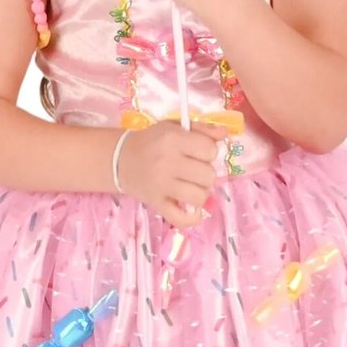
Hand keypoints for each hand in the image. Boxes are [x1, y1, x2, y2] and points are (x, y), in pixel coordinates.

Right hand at [117, 118, 231, 227]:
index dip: (209, 151)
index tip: (198, 152)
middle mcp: (168, 162)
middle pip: (208, 175)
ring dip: (200, 193)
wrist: (121, 159)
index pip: (210, 150)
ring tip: (191, 186)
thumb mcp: (175, 127)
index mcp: (173, 139)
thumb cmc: (152, 141)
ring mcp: (162, 186)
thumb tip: (225, 134)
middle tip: (193, 170)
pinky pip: (182, 219)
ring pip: (200, 197)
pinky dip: (192, 218)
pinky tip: (191, 209)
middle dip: (205, 173)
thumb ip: (202, 129)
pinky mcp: (157, 204)